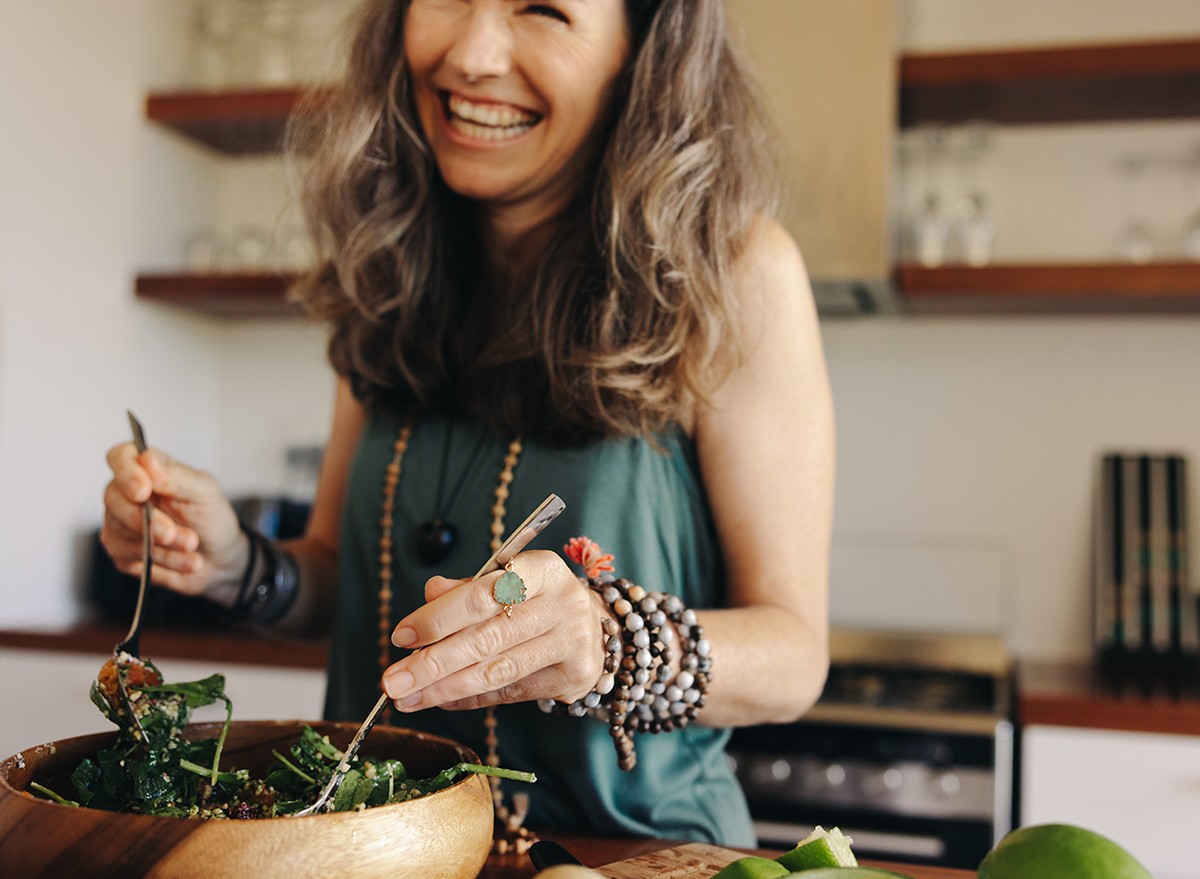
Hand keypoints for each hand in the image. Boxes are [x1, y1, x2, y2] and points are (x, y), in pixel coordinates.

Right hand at [100, 442, 245, 600]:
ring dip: (163, 547)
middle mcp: (127, 494)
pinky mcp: (122, 552)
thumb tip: (148, 462)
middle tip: (176, 533)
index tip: (143, 492)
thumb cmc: (210, 517)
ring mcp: (121, 523)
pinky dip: (163, 562)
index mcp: (148, 470)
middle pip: (114, 500)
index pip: (120, 457)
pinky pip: (129, 558)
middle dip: (148, 522)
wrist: (219, 557)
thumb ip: (177, 476)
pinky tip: (185, 562)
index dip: (126, 473)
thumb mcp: (204, 492)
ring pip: (121, 533)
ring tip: (193, 549)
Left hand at [381, 550, 606, 711]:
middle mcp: (564, 603)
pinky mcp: (572, 676)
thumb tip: (429, 592)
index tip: (402, 636)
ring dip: (444, 688)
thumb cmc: (536, 599)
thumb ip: (467, 588)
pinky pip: (509, 692)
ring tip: (407, 697)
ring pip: (497, 670)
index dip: (440, 616)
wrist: (592, 627)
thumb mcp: (505, 581)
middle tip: (392, 680)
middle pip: (488, 636)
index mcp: (543, 568)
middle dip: (433, 661)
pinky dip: (470, 698)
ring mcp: (572, 642)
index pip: (486, 592)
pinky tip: (440, 701)